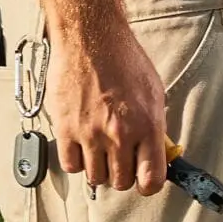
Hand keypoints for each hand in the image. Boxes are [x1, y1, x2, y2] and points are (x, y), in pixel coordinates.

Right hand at [47, 15, 169, 194]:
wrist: (91, 38)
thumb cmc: (124, 59)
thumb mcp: (154, 91)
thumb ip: (154, 126)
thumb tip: (156, 151)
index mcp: (147, 125)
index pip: (151, 179)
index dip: (147, 183)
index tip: (144, 178)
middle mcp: (119, 134)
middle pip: (121, 182)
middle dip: (122, 174)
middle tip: (120, 158)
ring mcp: (91, 134)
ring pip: (95, 178)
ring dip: (99, 168)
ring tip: (100, 149)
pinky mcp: (66, 130)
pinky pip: (71, 165)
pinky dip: (77, 160)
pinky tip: (82, 145)